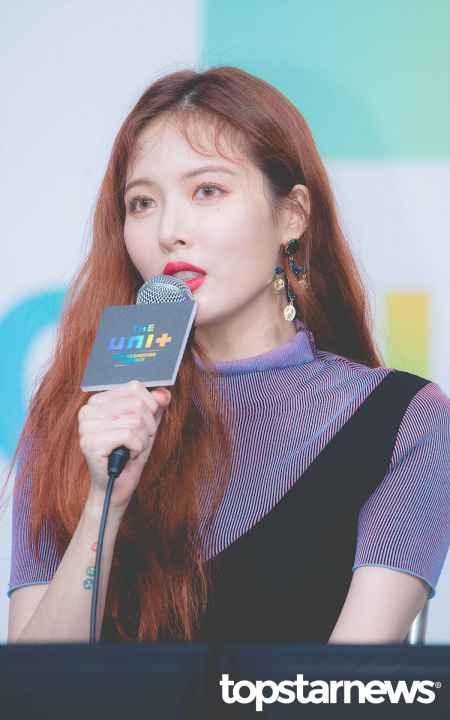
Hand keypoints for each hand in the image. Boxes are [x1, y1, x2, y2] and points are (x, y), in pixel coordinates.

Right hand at [78, 380, 170, 511]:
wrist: (116, 486)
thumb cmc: (129, 454)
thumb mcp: (147, 425)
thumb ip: (155, 406)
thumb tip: (163, 393)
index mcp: (99, 400)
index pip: (134, 386)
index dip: (150, 406)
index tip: (144, 424)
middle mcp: (88, 410)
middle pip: (137, 404)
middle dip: (148, 426)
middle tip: (138, 440)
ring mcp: (87, 426)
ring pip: (135, 420)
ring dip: (142, 439)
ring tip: (132, 449)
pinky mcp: (90, 442)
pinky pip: (128, 435)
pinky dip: (136, 448)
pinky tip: (127, 456)